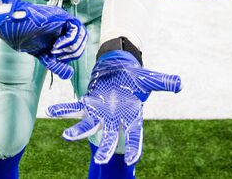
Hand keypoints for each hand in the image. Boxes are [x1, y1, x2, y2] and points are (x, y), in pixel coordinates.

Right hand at [0, 0, 86, 79]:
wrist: (15, 25)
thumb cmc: (25, 37)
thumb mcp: (44, 54)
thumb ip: (56, 63)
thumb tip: (69, 75)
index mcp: (62, 35)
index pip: (77, 46)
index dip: (71, 55)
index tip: (57, 58)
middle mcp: (65, 27)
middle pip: (82, 41)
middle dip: (72, 53)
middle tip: (57, 56)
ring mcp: (64, 21)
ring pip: (82, 35)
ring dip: (70, 47)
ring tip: (55, 50)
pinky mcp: (62, 16)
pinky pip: (76, 29)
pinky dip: (68, 41)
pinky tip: (56, 45)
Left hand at [47, 50, 180, 165]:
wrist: (121, 70)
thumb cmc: (136, 79)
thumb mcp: (151, 78)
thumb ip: (164, 82)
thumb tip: (180, 83)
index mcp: (132, 115)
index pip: (134, 135)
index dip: (134, 146)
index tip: (134, 159)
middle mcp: (114, 118)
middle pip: (110, 136)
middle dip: (105, 149)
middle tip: (99, 161)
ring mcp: (100, 112)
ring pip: (89, 125)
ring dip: (78, 132)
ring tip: (66, 136)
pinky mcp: (89, 103)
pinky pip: (75, 107)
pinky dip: (64, 109)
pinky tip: (51, 111)